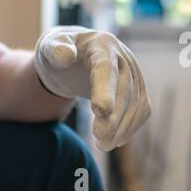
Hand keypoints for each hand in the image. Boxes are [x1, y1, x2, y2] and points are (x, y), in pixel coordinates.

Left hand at [33, 26, 150, 151]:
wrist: (75, 55)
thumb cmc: (59, 53)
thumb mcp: (49, 47)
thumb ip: (54, 50)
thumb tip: (64, 57)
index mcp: (101, 45)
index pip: (106, 69)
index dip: (105, 90)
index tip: (100, 112)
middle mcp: (123, 56)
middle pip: (125, 89)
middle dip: (115, 117)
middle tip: (100, 140)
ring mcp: (134, 72)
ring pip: (137, 102)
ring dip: (124, 127)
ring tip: (104, 145)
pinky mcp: (139, 87)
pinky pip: (142, 109)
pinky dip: (131, 126)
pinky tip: (116, 140)